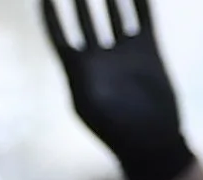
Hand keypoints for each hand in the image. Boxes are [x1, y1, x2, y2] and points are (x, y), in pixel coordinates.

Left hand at [44, 0, 193, 179]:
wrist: (153, 143)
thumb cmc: (117, 130)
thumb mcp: (92, 106)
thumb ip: (81, 76)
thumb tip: (76, 55)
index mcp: (79, 70)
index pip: (58, 34)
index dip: (50, 14)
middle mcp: (99, 58)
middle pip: (84, 17)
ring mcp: (124, 53)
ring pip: (113, 13)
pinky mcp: (148, 52)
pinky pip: (142, 19)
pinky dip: (139, 0)